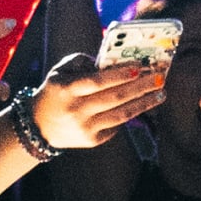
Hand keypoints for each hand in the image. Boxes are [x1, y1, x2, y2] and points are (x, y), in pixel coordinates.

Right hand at [30, 60, 165, 150]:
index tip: (139, 66)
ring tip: (162, 93)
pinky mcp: (92, 140)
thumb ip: (82, 61)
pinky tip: (144, 104)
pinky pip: (117, 124)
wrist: (38, 127)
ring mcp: (85, 128)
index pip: (97, 82)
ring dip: (145, 103)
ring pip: (122, 114)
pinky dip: (131, 113)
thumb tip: (110, 60)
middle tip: (160, 77)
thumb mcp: (60, 71)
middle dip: (141, 86)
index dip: (118, 74)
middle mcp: (76, 110)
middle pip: (115, 97)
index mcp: (67, 90)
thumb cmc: (56, 91)